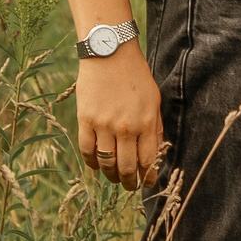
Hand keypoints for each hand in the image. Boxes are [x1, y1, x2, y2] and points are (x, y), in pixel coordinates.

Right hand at [77, 43, 163, 190]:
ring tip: (114, 178)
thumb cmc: (135, 76)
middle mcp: (125, 127)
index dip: (148, 176)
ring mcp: (103, 125)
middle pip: (126, 167)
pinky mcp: (85, 120)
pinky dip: (91, 163)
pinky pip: (87, 151)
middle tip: (130, 186)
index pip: (148, 159)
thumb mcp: (154, 99)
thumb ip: (155, 126)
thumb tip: (155, 152)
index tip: (148, 183)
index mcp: (145, 121)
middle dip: (129, 182)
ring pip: (106, 163)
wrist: (109, 54)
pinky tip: (96, 166)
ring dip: (110, 176)